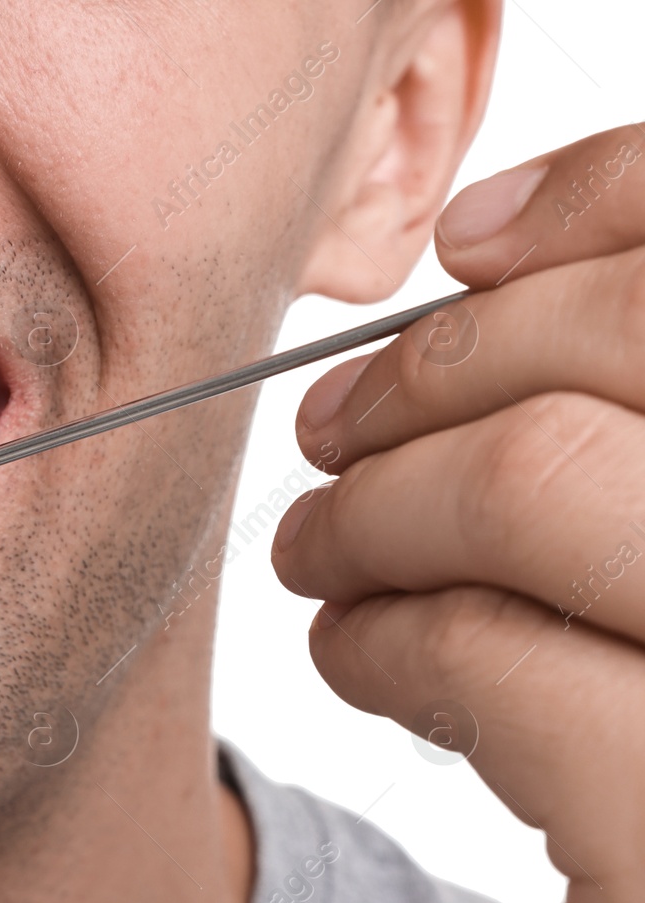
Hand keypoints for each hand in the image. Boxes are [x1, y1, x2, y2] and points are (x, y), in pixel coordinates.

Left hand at [272, 123, 644, 902]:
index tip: (468, 252)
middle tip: (333, 430)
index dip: (598, 204)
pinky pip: (496, 664)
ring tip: (321, 550)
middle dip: (433, 372)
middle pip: (624, 339)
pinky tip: (356, 654)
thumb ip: (628, 410)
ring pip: (535, 479)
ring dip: (375, 506)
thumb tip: (486, 247)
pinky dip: (379, 638)